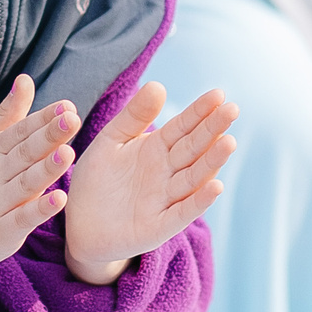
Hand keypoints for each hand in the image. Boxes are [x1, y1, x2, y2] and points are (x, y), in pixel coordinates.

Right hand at [0, 75, 79, 286]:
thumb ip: (7, 115)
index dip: (43, 119)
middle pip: (25, 153)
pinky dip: (38, 211)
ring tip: (68, 153)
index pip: (20, 131)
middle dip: (49, 136)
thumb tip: (26, 79)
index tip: (67, 106)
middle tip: (72, 120)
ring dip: (46, 169)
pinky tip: (58, 200)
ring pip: (25, 184)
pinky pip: (20, 220)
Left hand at [62, 83, 234, 286]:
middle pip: (193, 149)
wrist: (78, 224)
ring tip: (229, 142)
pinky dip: (198, 202)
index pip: (183, 127)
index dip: (200, 111)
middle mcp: (166, 173)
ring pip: (193, 178)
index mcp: (156, 149)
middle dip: (213, 130)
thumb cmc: (97, 180)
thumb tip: (158, 85)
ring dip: (211, 162)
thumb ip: (134, 116)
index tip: (219, 94)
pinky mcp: (157, 227)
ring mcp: (165, 200)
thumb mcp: (111, 140)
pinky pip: (181, 213)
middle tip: (232, 110)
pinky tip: (216, 186)